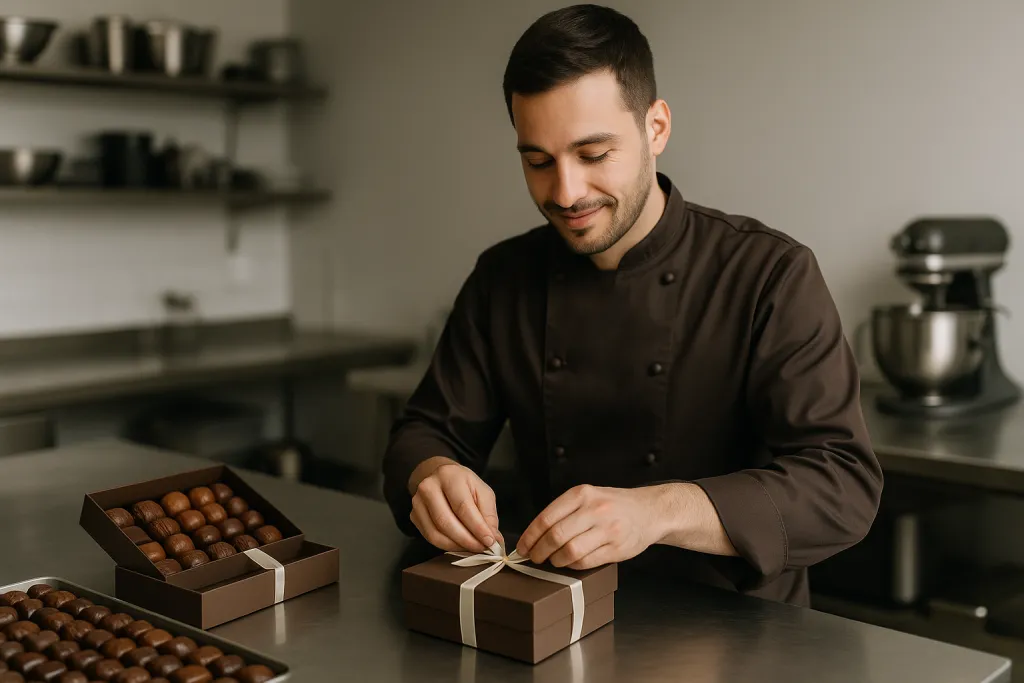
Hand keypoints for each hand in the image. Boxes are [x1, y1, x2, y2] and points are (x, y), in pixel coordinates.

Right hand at [408, 457, 502, 553]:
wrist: (442, 478)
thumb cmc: (465, 485)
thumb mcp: (483, 492)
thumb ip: (489, 515)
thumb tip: (493, 538)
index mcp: (449, 475)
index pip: (462, 506)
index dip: (477, 527)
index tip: (489, 541)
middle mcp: (428, 487)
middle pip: (445, 521)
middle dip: (466, 540)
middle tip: (482, 548)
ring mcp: (417, 502)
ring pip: (435, 533)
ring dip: (457, 546)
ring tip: (473, 548)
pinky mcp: (413, 515)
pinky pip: (429, 537)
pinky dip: (446, 545)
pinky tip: (460, 545)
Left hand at [515, 484, 661, 569]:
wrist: (649, 511)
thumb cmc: (613, 506)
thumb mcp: (588, 497)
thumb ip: (565, 512)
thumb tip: (534, 535)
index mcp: (582, 494)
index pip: (546, 518)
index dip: (530, 536)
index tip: (523, 547)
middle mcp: (594, 509)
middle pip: (555, 536)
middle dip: (539, 552)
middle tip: (535, 558)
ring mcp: (607, 529)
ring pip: (570, 551)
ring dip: (556, 560)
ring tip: (554, 561)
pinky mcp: (616, 548)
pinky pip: (586, 562)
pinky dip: (573, 565)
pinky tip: (571, 562)